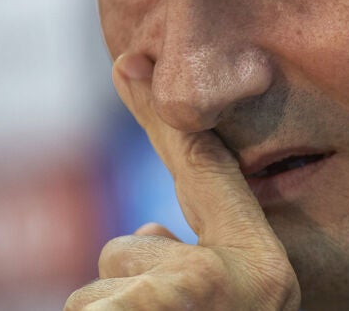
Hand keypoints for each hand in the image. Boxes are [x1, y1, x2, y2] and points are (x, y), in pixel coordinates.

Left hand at [65, 54, 300, 309]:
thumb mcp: (237, 310)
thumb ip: (200, 262)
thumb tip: (147, 232)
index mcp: (266, 273)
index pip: (206, 169)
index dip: (160, 113)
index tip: (130, 62)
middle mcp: (228, 277)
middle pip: (130, 249)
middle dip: (134, 291)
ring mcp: (182, 294)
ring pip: (97, 289)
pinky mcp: (143, 307)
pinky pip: (82, 310)